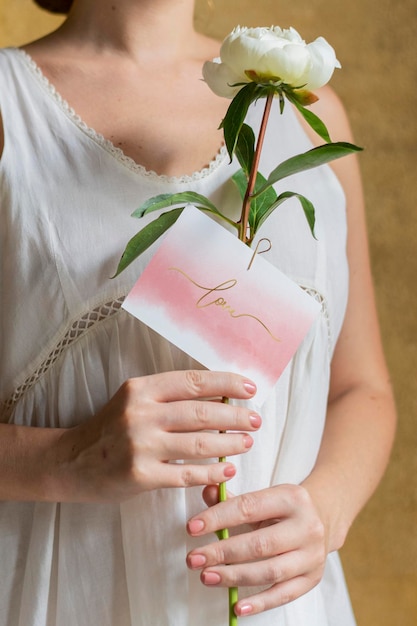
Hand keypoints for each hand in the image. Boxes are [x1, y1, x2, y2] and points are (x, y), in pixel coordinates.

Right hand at [56, 370, 259, 501]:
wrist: (72, 461)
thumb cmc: (110, 428)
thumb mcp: (134, 401)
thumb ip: (169, 397)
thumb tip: (221, 399)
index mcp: (141, 389)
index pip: (193, 382)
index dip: (227, 384)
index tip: (250, 389)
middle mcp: (141, 414)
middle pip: (202, 412)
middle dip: (236, 417)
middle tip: (255, 421)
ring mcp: (140, 446)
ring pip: (199, 443)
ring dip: (230, 444)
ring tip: (247, 443)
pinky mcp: (141, 475)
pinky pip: (187, 474)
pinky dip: (211, 472)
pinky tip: (227, 470)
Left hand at [186, 484, 326, 617]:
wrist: (323, 517)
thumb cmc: (283, 508)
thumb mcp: (262, 497)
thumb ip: (233, 498)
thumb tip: (208, 493)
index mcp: (291, 498)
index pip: (249, 508)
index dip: (218, 518)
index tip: (192, 528)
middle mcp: (306, 526)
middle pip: (259, 544)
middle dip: (222, 552)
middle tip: (194, 559)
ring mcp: (312, 554)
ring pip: (270, 571)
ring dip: (235, 576)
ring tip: (207, 576)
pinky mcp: (312, 578)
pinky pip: (284, 595)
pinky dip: (259, 603)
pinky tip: (237, 606)